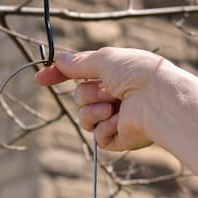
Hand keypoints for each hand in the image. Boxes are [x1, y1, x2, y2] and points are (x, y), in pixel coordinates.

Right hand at [35, 47, 172, 151]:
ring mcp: (116, 117)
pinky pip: (97, 135)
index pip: (80, 74)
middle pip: (80, 96)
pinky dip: (105, 127)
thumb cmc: (137, 74)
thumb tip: (58, 58)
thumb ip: (78, 62)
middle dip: (88, 93)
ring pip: (84, 117)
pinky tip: (121, 122)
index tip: (40, 78)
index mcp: (115, 74)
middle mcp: (116, 95)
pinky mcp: (118, 138)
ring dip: (94, 110)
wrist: (158, 100)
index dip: (59, 75)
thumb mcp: (104, 60)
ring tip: (115, 107)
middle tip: (109, 90)